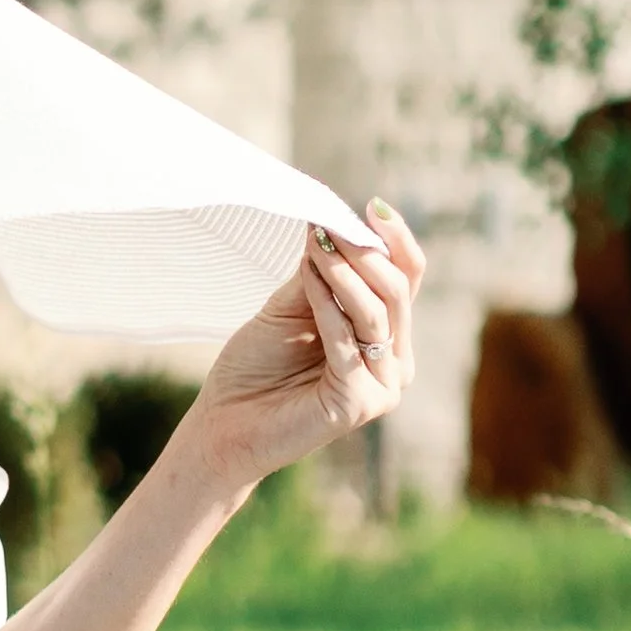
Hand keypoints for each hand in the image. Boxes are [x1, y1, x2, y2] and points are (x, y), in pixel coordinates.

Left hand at [181, 202, 425, 494]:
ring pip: (377, 313)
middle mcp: (395, 361)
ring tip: (316, 246)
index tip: (371, 206)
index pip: (407, 277)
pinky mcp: (360, 403)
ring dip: (345, 273)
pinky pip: (348, 342)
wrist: (224, 424)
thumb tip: (330, 223)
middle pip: (398, 291)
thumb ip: (318, 274)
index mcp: (386, 336)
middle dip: (364, 252)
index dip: (395, 240)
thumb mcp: (291, 307)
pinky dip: (328, 306)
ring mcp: (382, 386)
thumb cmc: (256, 367)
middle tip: (332, 225)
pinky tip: (309, 279)